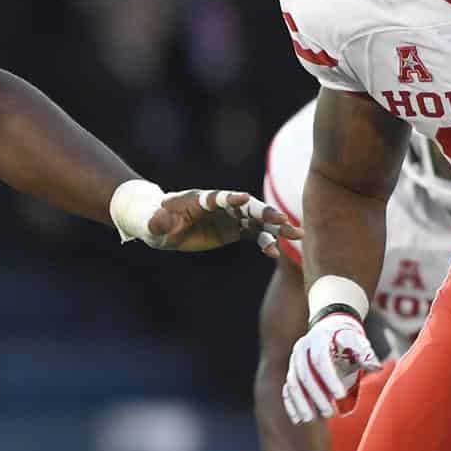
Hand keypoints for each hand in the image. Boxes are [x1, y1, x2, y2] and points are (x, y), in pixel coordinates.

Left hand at [146, 189, 300, 255]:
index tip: (244, 199)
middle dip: (265, 213)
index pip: (218, 198)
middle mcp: (221, 206)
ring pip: (257, 221)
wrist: (163, 226)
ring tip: (297, 235)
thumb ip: (159, 221)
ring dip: (276, 228)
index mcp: (200, 199)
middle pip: (247, 207)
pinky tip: (276, 253)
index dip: (230, 198)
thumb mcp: (153, 224)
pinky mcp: (235, 231)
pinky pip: (254, 236)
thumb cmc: (155, 221)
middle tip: (284, 220)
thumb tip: (160, 219)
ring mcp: (231, 218)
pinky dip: (265, 243)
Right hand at [283, 311, 377, 422]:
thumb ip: (365, 353)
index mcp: (318, 338)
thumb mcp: (358, 342)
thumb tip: (376, 366)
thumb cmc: (348, 339)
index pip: (319, 359)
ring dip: (301, 403)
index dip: (328, 379)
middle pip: (304, 375)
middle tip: (329, 414)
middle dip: (315, 396)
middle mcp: (301, 349)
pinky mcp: (292, 372)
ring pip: (292, 384)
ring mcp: (294, 361)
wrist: (330, 329)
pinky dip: (291, 405)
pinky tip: (298, 419)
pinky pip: (287, 390)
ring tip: (311, 420)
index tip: (340, 396)